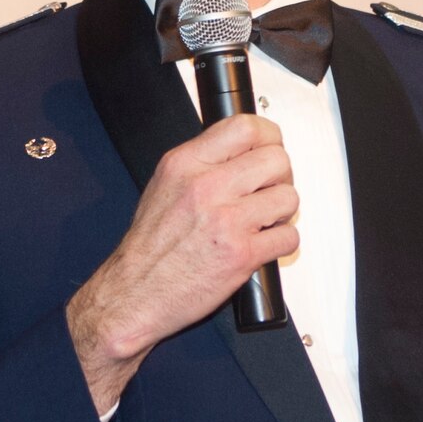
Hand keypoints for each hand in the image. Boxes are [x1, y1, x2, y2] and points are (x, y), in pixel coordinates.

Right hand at [67, 114, 299, 412]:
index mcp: (185, 164)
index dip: (268, 137)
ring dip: (282, 212)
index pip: (245, 127)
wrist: (134, 293)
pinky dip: (281, 243)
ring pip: (288, 197)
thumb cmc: (149, 248)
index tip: (270, 148)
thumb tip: (242, 150)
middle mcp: (206, 187)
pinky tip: (262, 245)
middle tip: (269, 191)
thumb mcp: (165, 186)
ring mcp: (225, 220)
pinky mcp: (241, 254)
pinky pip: (288, 237)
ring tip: (262, 221)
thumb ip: (202, 163)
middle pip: (276, 159)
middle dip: (280, 177)